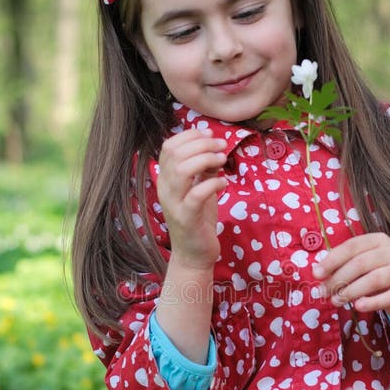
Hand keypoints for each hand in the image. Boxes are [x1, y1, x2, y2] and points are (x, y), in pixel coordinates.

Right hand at [157, 127, 227, 268]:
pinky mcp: (186, 218)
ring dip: (206, 159)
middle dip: (202, 144)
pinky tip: (223, 184)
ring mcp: (174, 204)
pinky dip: (213, 184)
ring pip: (182, 170)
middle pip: (176, 154)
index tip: (211, 135)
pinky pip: (196, 194)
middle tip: (222, 146)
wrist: (194, 254)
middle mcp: (165, 189)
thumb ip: (204, 169)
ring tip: (222, 161)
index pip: (169, 146)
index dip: (190, 135)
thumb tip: (214, 146)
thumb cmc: (198, 219)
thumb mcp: (200, 188)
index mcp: (166, 179)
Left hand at [311, 232, 389, 339]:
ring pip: (373, 280)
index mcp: (378, 240)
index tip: (316, 274)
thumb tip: (317, 272)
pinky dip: (372, 302)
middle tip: (323, 292)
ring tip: (336, 301)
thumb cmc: (378, 274)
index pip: (352, 246)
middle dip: (338, 279)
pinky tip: (358, 306)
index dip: (332, 260)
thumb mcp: (362, 265)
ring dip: (350, 292)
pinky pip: (389, 297)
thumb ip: (343, 264)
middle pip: (360, 264)